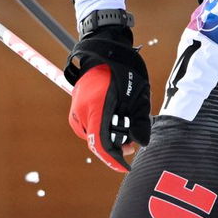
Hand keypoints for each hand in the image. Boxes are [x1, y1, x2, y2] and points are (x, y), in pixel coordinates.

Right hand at [64, 25, 150, 171]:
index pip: (102, 144)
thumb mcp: (138, 94)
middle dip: (117, 147)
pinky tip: (114, 120)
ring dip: (110, 137)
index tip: (126, 168)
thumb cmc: (124, 70)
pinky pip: (89, 126)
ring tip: (125, 126)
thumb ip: (139, 120)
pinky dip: (102, 129)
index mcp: (97, 108)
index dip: (114, 160)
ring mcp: (77, 110)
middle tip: (133, 143)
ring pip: (94, 135)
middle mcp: (82, 112)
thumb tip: (141, 143)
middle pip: (99, 141)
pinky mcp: (77, 108)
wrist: (105, 50)